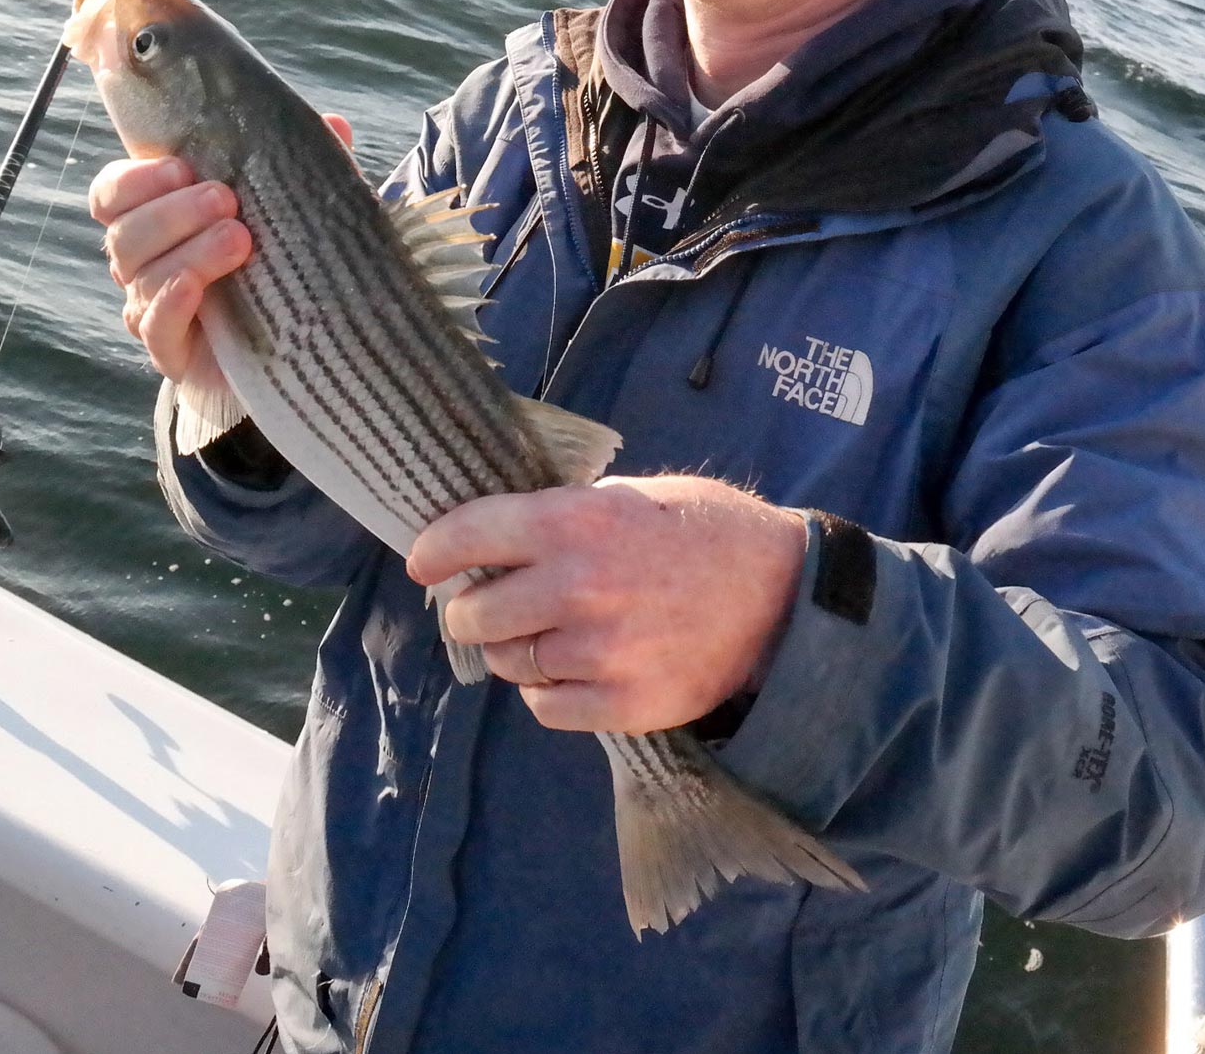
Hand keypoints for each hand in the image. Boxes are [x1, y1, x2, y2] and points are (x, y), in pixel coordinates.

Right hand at [90, 114, 351, 380]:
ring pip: (139, 275)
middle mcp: (144, 263)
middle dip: (171, 211)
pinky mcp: (170, 353)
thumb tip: (335, 124)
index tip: (183, 167)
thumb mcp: (291, 215)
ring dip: (187, 251)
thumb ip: (302, 171)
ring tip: (239, 238)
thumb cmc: (279, 269)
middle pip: (123, 231)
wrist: (291, 354)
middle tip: (225, 199)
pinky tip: (200, 287)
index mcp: (158, 220)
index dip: (136, 178)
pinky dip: (172, 302)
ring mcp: (152, 310)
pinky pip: (153, 327)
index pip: (113, 192)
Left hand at [408, 475, 809, 734]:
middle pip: (473, 614)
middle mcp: (578, 586)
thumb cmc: (705, 531)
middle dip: (474, 609)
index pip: (469, 536)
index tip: (422, 562)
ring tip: (550, 634)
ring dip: (516, 651)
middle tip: (493, 605)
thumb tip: (492, 541)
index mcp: (576, 521)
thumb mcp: (632, 496)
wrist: (783, 596)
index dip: (434, 550)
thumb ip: (562, 516)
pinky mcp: (621, 705)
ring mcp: (599, 652)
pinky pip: (545, 707)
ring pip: (507, 663)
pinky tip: (579, 669)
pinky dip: (551, 691)